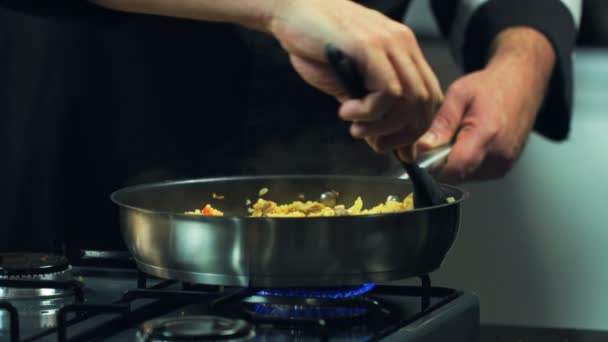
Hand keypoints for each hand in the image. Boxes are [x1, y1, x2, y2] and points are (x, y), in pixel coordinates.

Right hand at [267, 0, 442, 157]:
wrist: (291, 10)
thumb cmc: (315, 43)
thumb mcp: (347, 82)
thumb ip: (368, 108)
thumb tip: (381, 140)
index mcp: (402, 50)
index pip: (430, 96)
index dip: (417, 128)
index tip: (395, 147)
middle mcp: (402, 44)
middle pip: (426, 101)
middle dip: (404, 134)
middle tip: (376, 144)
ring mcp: (388, 43)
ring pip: (410, 100)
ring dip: (384, 126)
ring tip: (356, 127)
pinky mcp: (368, 46)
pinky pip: (387, 92)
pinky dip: (369, 113)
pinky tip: (346, 111)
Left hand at [416, 27, 555, 182]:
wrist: (521, 85)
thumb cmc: (490, 87)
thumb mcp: (458, 95)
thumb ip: (441, 124)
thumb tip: (422, 148)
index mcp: (487, 134)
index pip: (455, 169)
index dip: (433, 168)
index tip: (423, 155)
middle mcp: (499, 155)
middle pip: (457, 175)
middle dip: (442, 163)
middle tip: (442, 139)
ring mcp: (504, 165)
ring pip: (464, 177)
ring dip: (454, 163)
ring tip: (458, 138)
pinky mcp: (504, 169)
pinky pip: (475, 174)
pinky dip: (466, 162)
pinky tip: (469, 143)